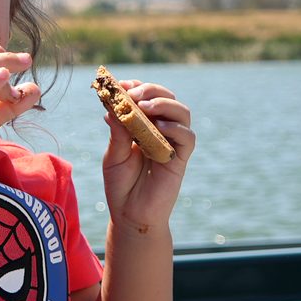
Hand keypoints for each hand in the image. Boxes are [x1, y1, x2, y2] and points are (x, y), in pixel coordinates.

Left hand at [101, 79, 193, 233]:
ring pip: (182, 113)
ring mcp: (172, 143)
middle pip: (167, 98)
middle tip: (132, 95)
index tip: (120, 85)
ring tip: (144, 108)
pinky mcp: (180, 159)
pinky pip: (188, 138)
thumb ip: (118, 133)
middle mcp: (160, 130)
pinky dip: (176, 128)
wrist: (130, 215)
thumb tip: (112, 108)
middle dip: (150, 91)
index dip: (136, 87)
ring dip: (164, 104)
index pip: (146, 97)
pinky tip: (160, 128)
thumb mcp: (114, 156)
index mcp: (143, 125)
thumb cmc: (120, 185)